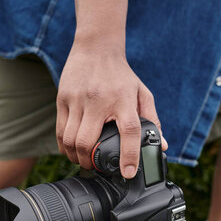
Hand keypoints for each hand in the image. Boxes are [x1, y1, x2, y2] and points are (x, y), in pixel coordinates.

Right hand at [56, 41, 167, 178]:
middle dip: (89, 162)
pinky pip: (60, 131)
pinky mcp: (62, 99)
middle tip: (95, 167)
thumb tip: (161, 146)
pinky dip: (64, 147)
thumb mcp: (142, 93)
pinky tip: (71, 151)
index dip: (129, 156)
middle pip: (87, 141)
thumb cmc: (121, 75)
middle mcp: (98, 101)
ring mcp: (78, 100)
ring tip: (82, 161)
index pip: (129, 132)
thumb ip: (153, 120)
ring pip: (70, 140)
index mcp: (123, 100)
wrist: (96, 47)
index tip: (127, 172)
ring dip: (75, 157)